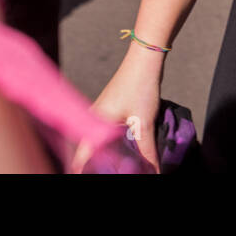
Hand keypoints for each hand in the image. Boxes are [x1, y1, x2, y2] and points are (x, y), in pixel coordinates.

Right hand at [69, 52, 161, 173]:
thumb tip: (154, 172)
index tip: (83, 176)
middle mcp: (93, 118)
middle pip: (90, 150)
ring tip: (116, 167)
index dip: (81, 170)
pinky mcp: (111, 109)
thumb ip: (147, 151)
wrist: (144, 59)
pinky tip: (125, 151)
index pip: (82, 156)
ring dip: (107, 155)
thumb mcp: (144, 123)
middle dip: (97, 165)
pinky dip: (113, 144)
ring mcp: (101, 112)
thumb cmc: (139, 86)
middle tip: (109, 173)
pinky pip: (106, 132)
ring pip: (99, 141)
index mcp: (94, 123)